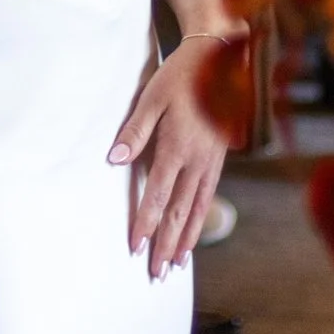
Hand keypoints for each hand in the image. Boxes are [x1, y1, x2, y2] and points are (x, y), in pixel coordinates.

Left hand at [110, 34, 238, 279]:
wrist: (220, 61)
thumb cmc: (181, 76)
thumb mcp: (151, 97)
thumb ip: (134, 131)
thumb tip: (114, 160)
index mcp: (177, 146)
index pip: (158, 195)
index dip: (146, 223)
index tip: (135, 247)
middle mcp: (196, 161)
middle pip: (179, 212)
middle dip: (166, 244)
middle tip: (155, 273)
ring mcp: (210, 163)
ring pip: (197, 210)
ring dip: (185, 240)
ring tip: (174, 265)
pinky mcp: (218, 160)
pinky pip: (208, 198)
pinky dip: (200, 221)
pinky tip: (192, 235)